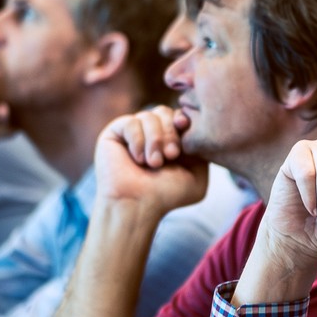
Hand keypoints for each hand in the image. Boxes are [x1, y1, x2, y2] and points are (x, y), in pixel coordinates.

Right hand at [95, 106, 209, 213]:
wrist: (139, 205)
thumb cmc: (167, 195)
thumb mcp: (197, 175)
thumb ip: (202, 152)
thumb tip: (196, 129)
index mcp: (169, 139)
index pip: (179, 116)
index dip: (183, 120)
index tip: (184, 128)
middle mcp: (150, 133)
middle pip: (165, 111)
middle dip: (171, 132)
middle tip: (172, 155)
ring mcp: (132, 132)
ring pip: (148, 115)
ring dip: (155, 140)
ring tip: (154, 163)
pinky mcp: (114, 133)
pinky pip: (130, 122)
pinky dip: (138, 141)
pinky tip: (138, 160)